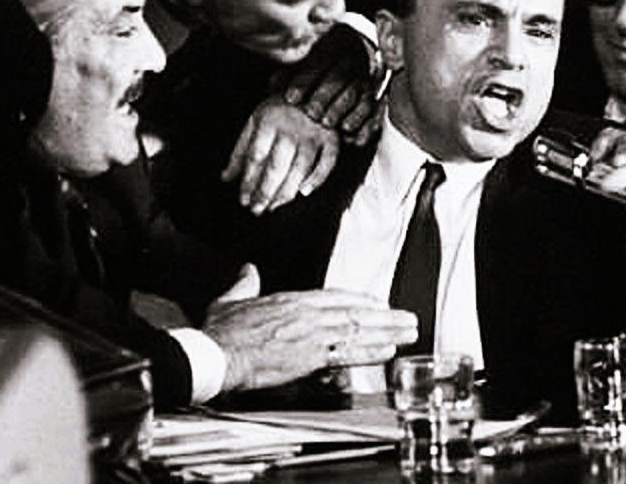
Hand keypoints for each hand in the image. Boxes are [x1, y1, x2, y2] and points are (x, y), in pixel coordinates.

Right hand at [203, 265, 417, 393]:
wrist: (216, 354)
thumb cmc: (220, 332)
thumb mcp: (230, 299)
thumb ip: (244, 283)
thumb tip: (248, 269)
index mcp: (291, 300)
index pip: (334, 296)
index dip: (359, 300)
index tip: (378, 303)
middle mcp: (307, 313)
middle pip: (355, 312)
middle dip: (385, 316)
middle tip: (408, 319)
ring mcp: (311, 334)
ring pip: (358, 329)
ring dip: (388, 331)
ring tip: (409, 332)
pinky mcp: (311, 356)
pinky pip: (348, 352)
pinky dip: (370, 350)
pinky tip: (388, 351)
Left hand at [221, 99, 338, 213]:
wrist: (311, 87)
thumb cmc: (277, 109)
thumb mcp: (255, 122)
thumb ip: (240, 151)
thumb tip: (225, 178)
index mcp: (268, 120)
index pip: (255, 157)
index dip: (248, 181)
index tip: (243, 200)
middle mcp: (290, 127)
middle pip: (276, 166)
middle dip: (264, 192)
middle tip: (256, 210)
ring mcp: (313, 133)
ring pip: (299, 168)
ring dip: (286, 192)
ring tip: (273, 207)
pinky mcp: (331, 137)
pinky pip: (327, 162)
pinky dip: (318, 178)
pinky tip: (304, 193)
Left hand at [274, 24, 381, 137]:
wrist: (357, 54)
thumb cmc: (321, 67)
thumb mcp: (304, 64)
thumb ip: (287, 75)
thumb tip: (273, 87)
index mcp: (329, 53)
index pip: (316, 65)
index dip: (303, 82)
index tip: (290, 98)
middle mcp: (349, 66)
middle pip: (337, 80)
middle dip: (324, 97)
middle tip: (312, 113)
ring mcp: (364, 83)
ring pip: (356, 95)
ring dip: (342, 110)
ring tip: (329, 123)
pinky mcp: (376, 99)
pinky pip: (374, 112)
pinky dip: (365, 126)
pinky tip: (353, 138)